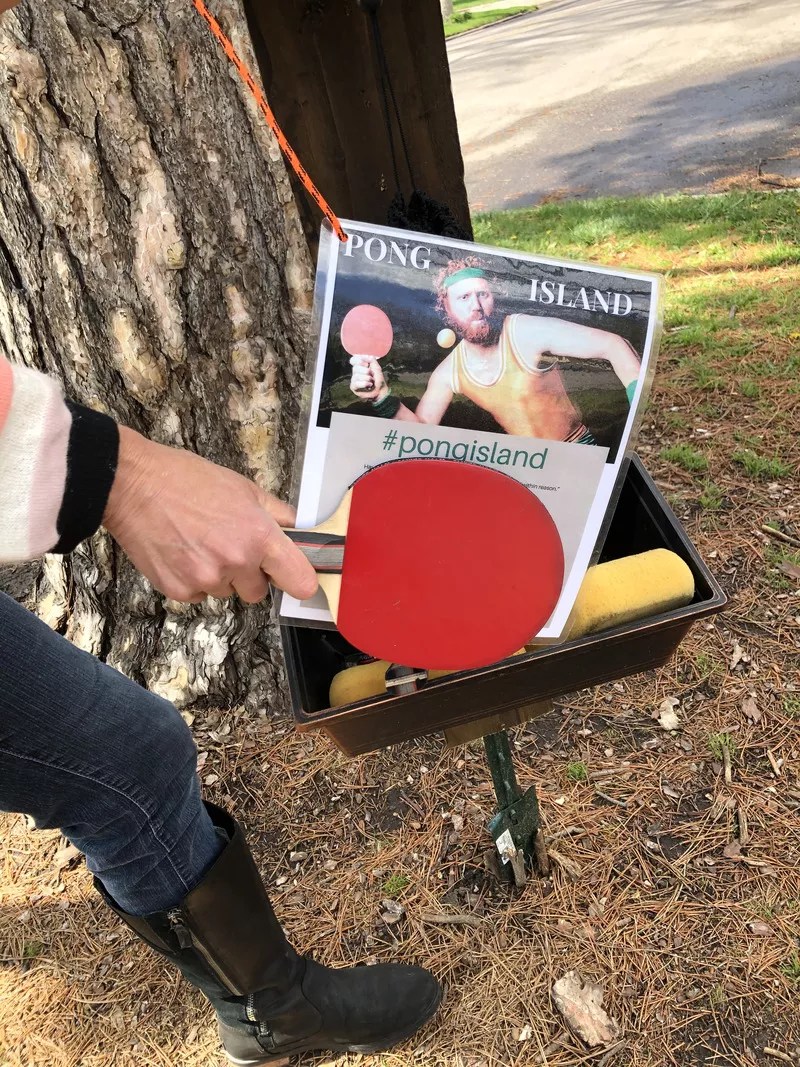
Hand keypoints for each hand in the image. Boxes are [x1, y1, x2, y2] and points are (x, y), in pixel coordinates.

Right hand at [103, 427, 318, 603]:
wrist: (134, 486)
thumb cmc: (186, 480)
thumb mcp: (242, 487)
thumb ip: (275, 512)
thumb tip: (297, 527)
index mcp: (260, 537)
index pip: (300, 582)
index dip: (299, 581)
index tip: (292, 576)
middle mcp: (237, 563)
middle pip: (258, 592)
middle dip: (249, 574)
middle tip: (229, 545)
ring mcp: (207, 580)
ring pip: (226, 592)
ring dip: (219, 575)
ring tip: (200, 542)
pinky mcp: (179, 590)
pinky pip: (198, 595)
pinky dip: (192, 579)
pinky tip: (182, 552)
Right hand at [349, 355, 387, 400]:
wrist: (380, 390)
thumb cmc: (378, 379)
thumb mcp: (377, 367)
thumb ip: (371, 360)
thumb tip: (364, 356)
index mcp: (360, 365)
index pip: (353, 359)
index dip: (359, 361)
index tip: (366, 364)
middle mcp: (355, 372)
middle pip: (355, 368)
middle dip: (366, 371)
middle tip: (371, 375)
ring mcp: (354, 379)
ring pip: (357, 376)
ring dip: (367, 378)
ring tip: (371, 381)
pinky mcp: (353, 387)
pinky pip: (356, 383)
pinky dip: (365, 384)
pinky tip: (369, 385)